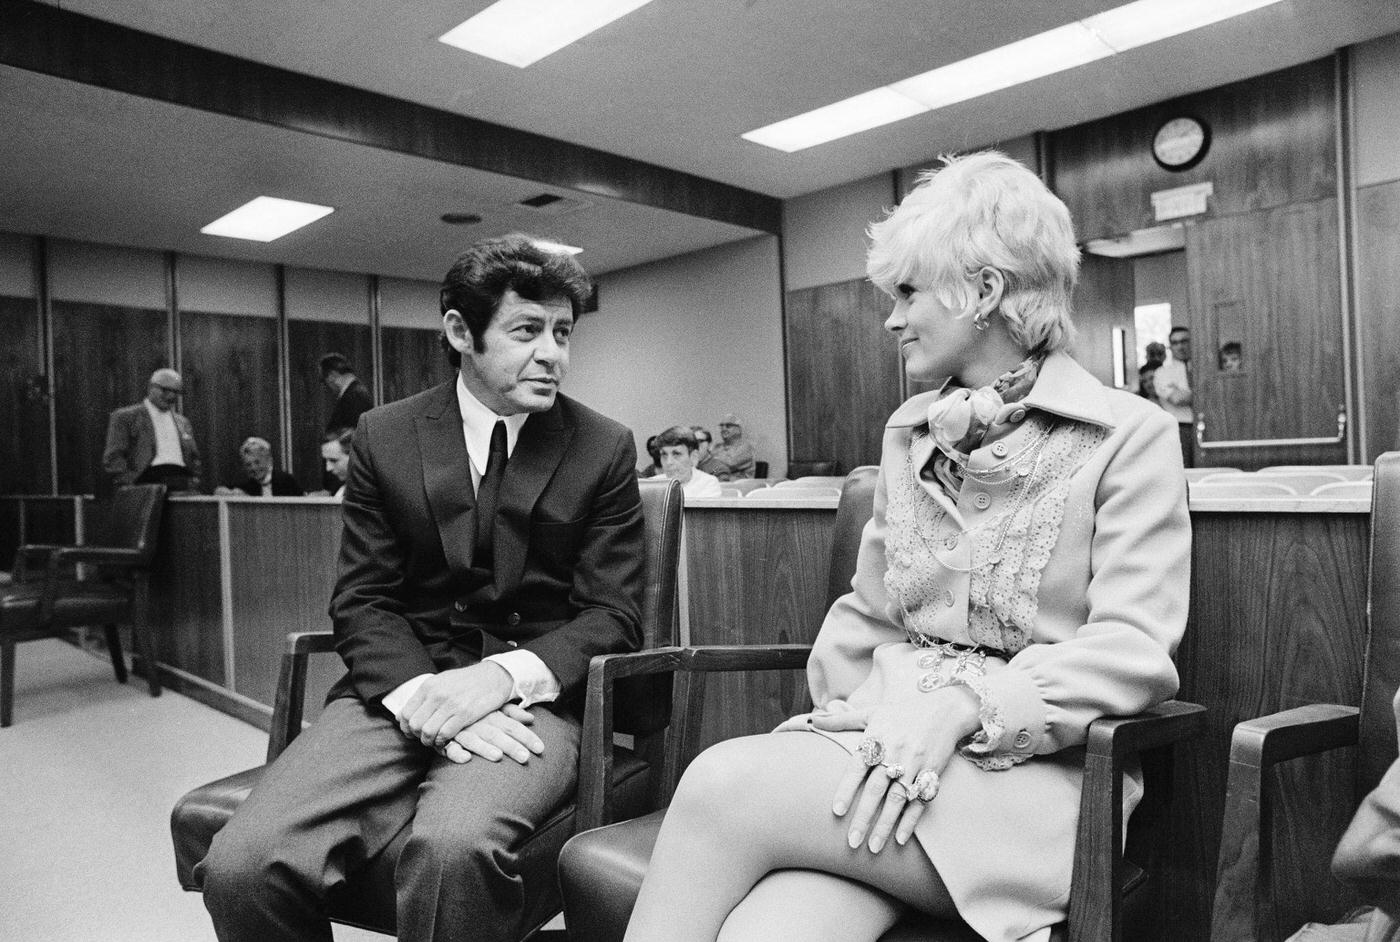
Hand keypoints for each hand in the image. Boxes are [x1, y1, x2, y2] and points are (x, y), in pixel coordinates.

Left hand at [399, 661, 513, 747]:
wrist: (494, 676)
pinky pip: (445, 734)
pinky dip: (443, 741)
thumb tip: (401, 716)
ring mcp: (451, 704)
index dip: (407, 728)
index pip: (406, 714)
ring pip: (428, 732)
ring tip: (436, 740)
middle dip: (418, 736)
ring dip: (430, 741)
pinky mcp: (465, 713)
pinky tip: (447, 739)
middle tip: (426, 738)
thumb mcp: (441, 682)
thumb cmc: (466, 682)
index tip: (414, 733)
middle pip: (415, 725)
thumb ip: (422, 698)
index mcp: (428, 686)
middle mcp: (437, 694)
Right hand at [437, 703, 544, 764]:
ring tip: (497, 757)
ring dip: (484, 748)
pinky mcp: (445, 739)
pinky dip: (456, 752)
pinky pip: (449, 747)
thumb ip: (511, 713)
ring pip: (474, 739)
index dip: (527, 737)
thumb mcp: (493, 707)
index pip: (513, 726)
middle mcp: (478, 722)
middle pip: (497, 734)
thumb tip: (531, 718)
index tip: (541, 749)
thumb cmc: (474, 708)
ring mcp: (461, 730)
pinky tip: (465, 758)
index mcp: (492, 715)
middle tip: (525, 758)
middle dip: (510, 746)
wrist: (441, 700)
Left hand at [819, 684, 979, 853]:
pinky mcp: (931, 774)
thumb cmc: (901, 713)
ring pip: (898, 799)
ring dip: (885, 825)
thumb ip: (840, 720)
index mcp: (877, 740)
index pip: (857, 768)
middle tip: (852, 842)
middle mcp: (895, 754)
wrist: (944, 709)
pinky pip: (920, 801)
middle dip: (864, 817)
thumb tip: (811, 720)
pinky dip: (911, 820)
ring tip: (873, 848)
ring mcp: (914, 765)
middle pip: (877, 789)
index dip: (847, 789)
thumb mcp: (870, 712)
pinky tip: (900, 839)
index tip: (837, 811)